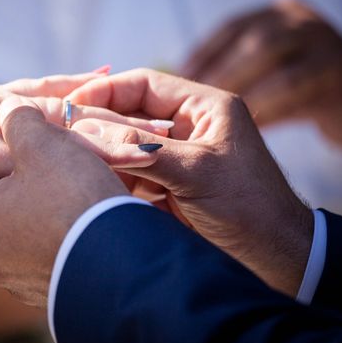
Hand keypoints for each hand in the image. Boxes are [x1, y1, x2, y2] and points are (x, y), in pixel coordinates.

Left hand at [0, 96, 136, 306]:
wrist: (120, 261)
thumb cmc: (74, 196)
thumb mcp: (44, 143)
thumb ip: (18, 120)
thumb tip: (8, 109)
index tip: (23, 152)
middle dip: (18, 188)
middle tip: (49, 171)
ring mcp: (13, 280)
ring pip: (19, 233)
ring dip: (37, 215)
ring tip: (69, 197)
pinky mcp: (43, 295)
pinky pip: (42, 257)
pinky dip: (55, 240)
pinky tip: (80, 225)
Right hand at [67, 69, 313, 295]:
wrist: (275, 259)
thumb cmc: (248, 207)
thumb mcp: (195, 171)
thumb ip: (144, 149)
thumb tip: (90, 130)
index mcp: (203, 107)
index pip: (144, 84)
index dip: (106, 90)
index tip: (74, 103)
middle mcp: (187, 125)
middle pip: (131, 113)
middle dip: (100, 124)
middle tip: (66, 135)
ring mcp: (176, 155)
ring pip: (127, 144)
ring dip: (104, 153)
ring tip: (76, 161)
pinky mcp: (169, 183)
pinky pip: (131, 172)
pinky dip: (114, 177)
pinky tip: (96, 183)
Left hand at [181, 0, 341, 146]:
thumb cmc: (300, 92)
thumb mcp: (268, 70)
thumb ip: (233, 68)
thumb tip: (177, 82)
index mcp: (279, 14)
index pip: (232, 27)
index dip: (203, 52)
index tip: (179, 76)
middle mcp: (304, 21)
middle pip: (253, 41)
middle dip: (220, 71)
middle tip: (194, 100)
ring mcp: (326, 43)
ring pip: (273, 60)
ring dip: (240, 89)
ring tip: (214, 115)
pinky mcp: (339, 74)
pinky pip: (293, 89)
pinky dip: (265, 107)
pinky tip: (246, 126)